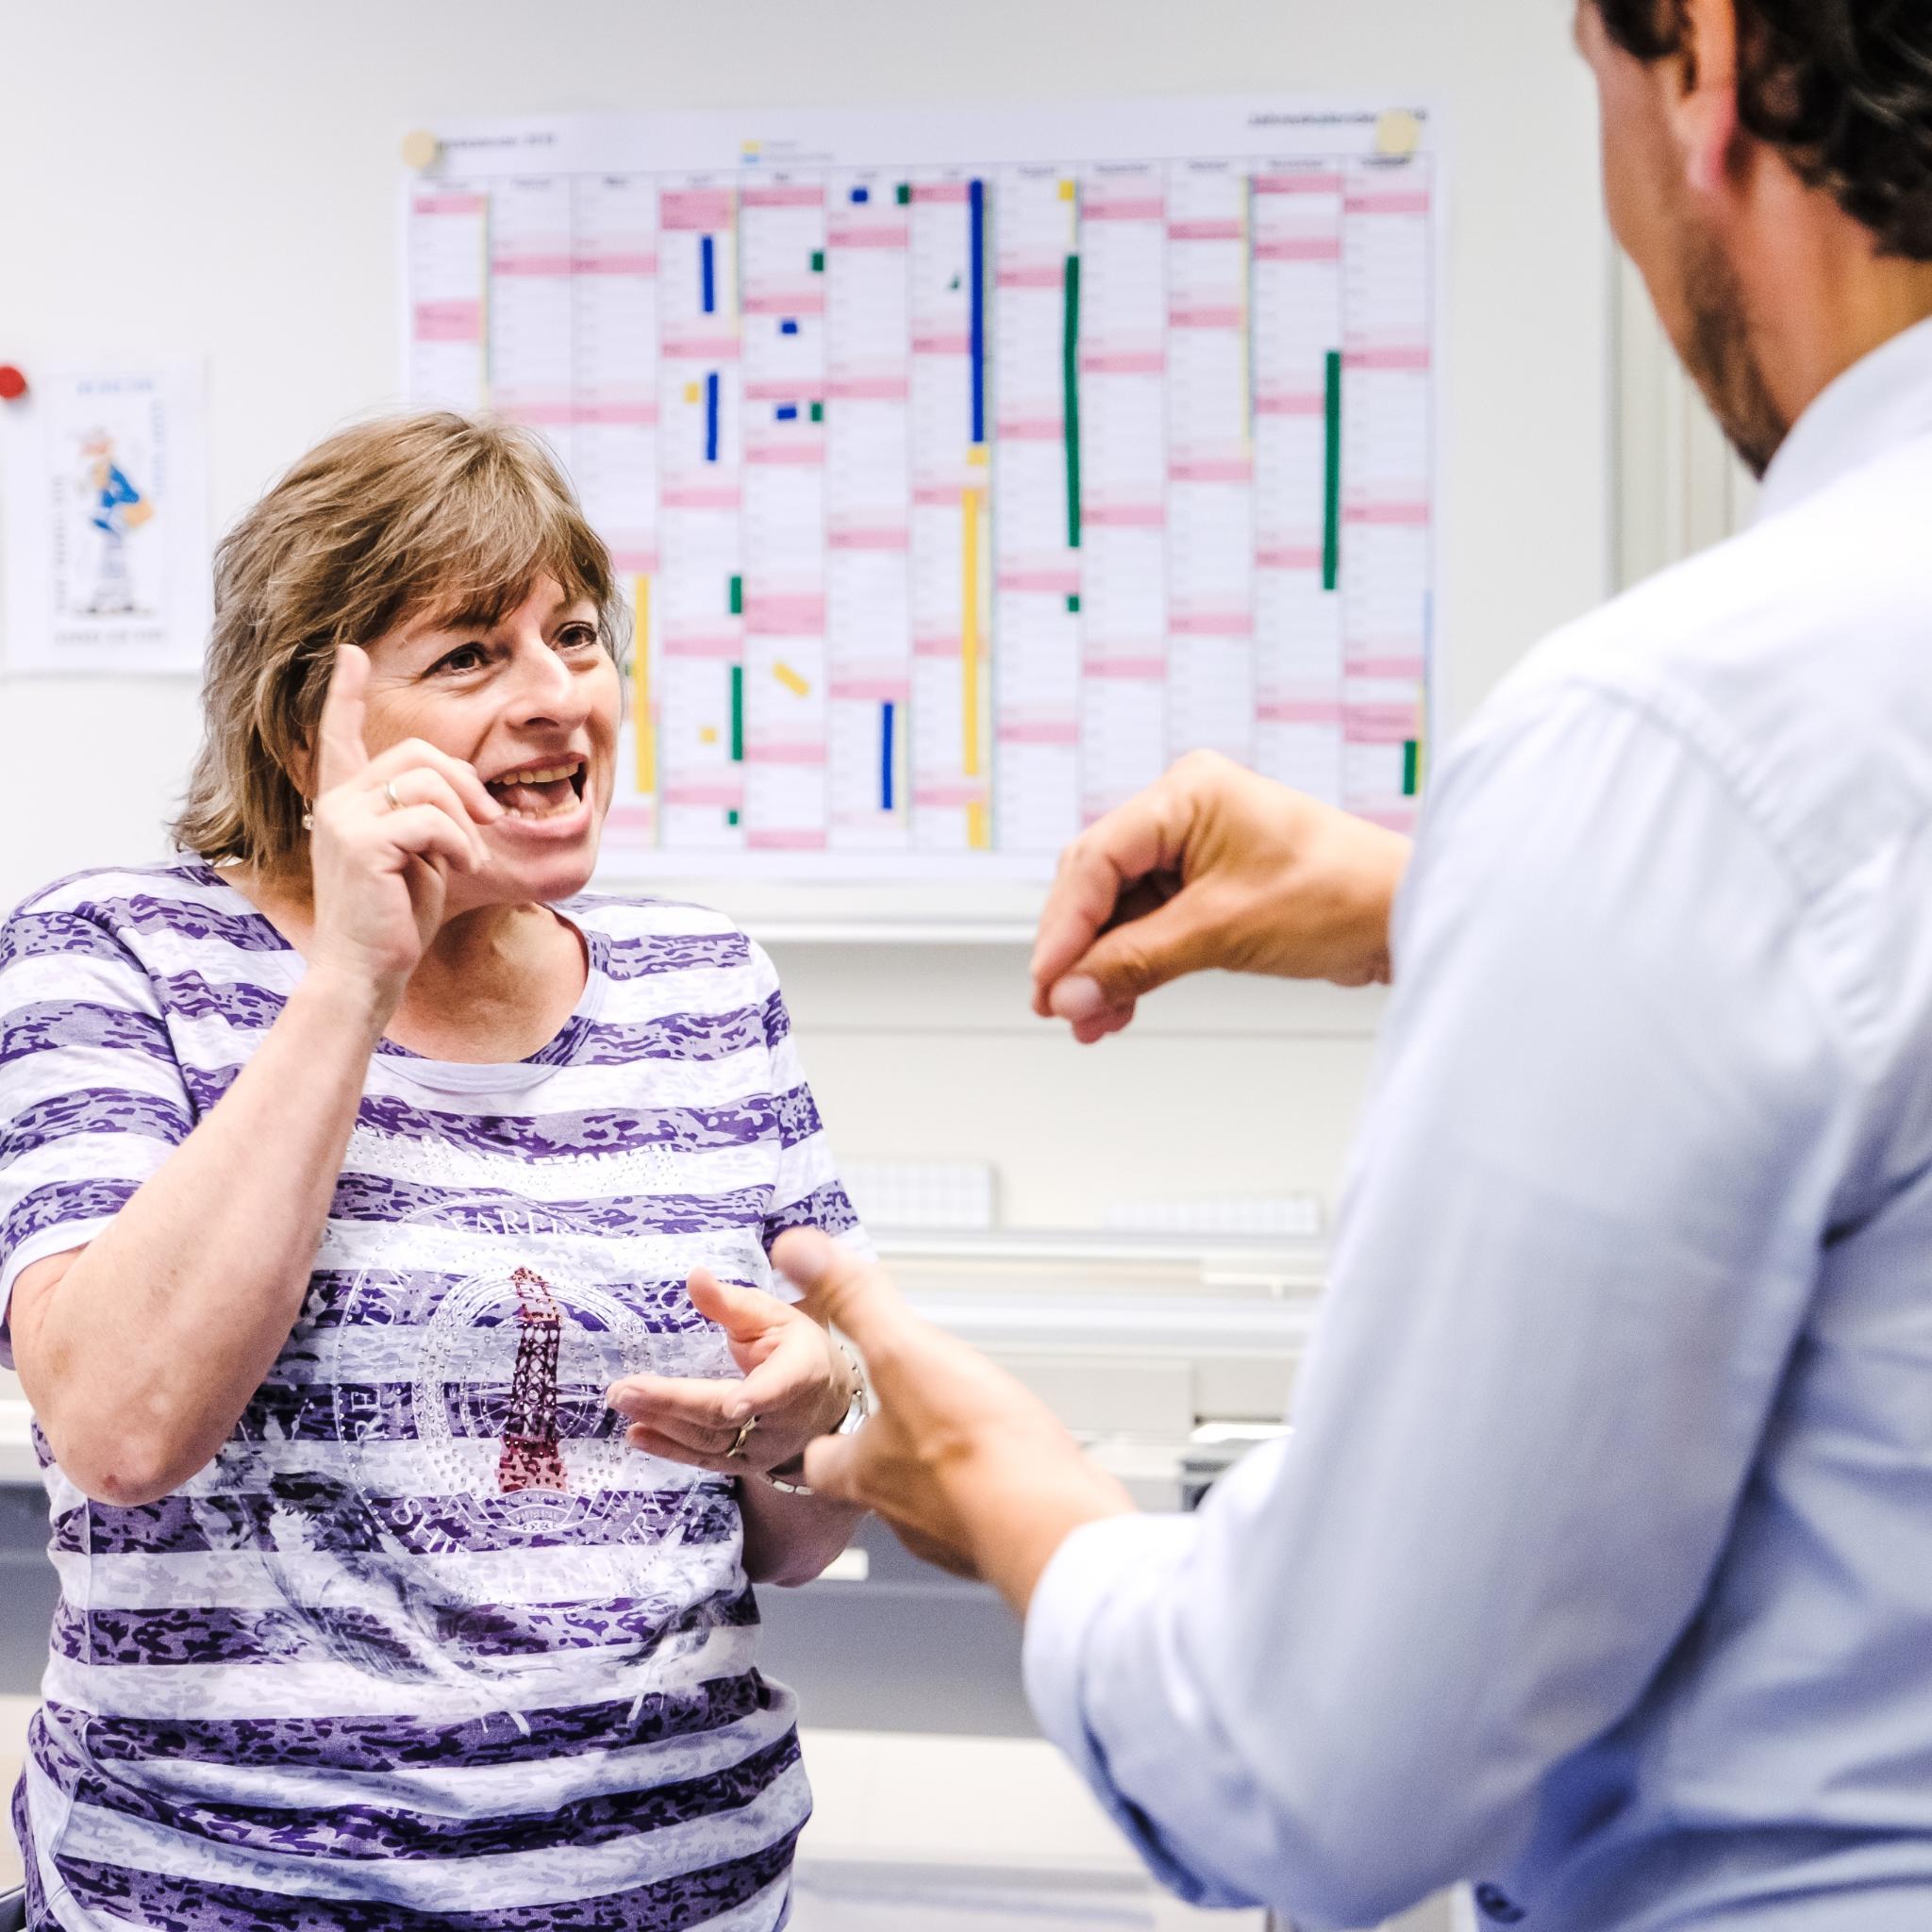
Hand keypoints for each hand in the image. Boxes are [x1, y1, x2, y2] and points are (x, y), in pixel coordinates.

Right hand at [305, 645, 504, 997]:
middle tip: (488, 821)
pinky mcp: (360, 842)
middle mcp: (335, 803)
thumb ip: (428, 815)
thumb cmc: (396, 920)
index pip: (339, 737)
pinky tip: (461, 869)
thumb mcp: (419, 857)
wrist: (366, 974)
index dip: (345, 695)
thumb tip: (468, 791)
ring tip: (468, 859)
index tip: (350, 654)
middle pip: (418, 754)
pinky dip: (460, 843)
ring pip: (430, 783)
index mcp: (345, 803)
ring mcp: (342, 819)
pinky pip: (431, 819)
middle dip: (466, 784)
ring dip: (467, 824)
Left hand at [605, 1269, 852, 1477]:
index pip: (782, 1386)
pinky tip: (635, 1435)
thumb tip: (695, 1276)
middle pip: (726, 1416)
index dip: (759, 1396)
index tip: (734, 1405)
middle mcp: (785, 1418)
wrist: (827, 1404)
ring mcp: (765, 1448)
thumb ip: (733, 1304)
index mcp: (802, 1372)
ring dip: (661, 1423)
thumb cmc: (796, 1348)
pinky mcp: (746, 1465)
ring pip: (710, 1441)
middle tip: (624, 1389)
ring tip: (622, 1400)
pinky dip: (667, 1448)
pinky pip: (704, 1460)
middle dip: (674, 1402)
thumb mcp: (774, 1316)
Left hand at [775, 1229, 1133, 1606]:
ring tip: (966, 1432)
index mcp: (866, 1472)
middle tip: (906, 1417)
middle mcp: (903, 1513)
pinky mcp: (1007, 1538)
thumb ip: (854, 1300)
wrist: (1055, 1524)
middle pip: (878, 1485)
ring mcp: (957, 1532)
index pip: (819, 1464)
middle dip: (889, 1450)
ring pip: (935, 1501)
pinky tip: (1018, 1463)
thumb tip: (795, 1250)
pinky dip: (998, 1488)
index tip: (828, 1421)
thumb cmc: (978, 1450)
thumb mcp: (904, 1351)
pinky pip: (991, 1510)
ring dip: (945, 1469)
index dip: (821, 1440)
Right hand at [1030, 749, 1412, 1042]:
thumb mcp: (1224, 931)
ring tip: (1087, 1019)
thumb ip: (1138, 962)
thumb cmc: (1341, 894)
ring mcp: (1197, 849)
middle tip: (1059, 1004)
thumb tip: (1072, 993)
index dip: (1064, 924)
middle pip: (1098, 882)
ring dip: (1102, 967)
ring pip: (1120, 911)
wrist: (1407, 917)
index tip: (1047, 979)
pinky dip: (1132, 966)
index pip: (1097, 857)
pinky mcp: (1210, 886)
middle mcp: (1185, 811)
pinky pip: (1150, 925)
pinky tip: (1116, 1005)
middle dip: (1078, 950)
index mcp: (1186, 793)